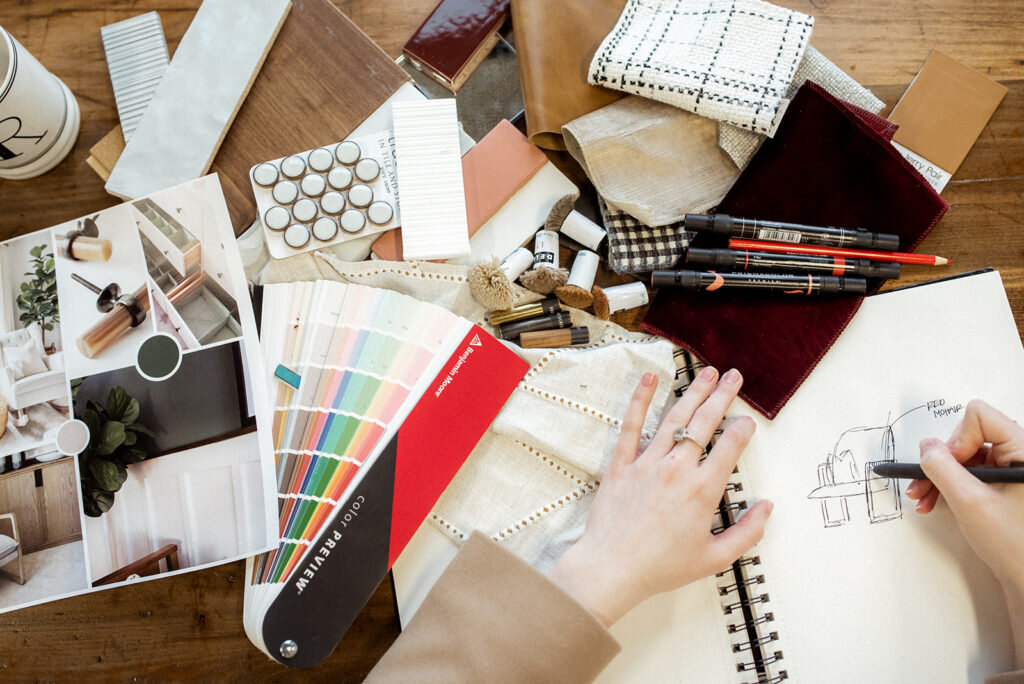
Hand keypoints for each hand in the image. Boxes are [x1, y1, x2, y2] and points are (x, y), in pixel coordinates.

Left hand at [546, 366, 772, 626]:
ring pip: (674, 418)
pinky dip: (640, 399)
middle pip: (705, 422)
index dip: (742, 428)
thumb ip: (747, 533)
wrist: (612, 569)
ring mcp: (647, 463)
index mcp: (703, 490)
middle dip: (723, 395)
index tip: (747, 421)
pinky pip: (631, 425)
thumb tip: (767, 508)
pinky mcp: (621, 464)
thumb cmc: (661, 567)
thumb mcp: (715, 558)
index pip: (730, 446)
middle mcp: (677, 469)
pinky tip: (649, 378)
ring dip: (693, 391)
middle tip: (734, 376)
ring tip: (707, 373)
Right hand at [906, 399, 1023, 666]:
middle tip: (924, 486)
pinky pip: (970, 471)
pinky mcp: (1003, 482)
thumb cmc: (1012, 544)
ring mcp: (1012, 469)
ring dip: (941, 476)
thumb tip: (927, 446)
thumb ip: (942, 468)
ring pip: (965, 455)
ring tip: (924, 498)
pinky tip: (936, 500)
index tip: (950, 467)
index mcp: (1023, 452)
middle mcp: (1019, 456)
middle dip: (942, 462)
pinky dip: (950, 484)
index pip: (980, 418)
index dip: (957, 439)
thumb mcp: (969, 502)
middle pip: (969, 436)